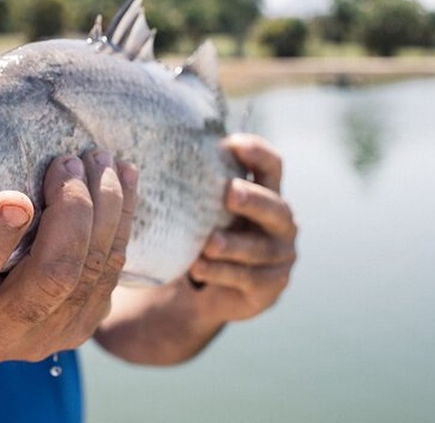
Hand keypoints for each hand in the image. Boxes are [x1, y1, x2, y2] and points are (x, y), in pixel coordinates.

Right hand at [0, 107, 138, 362]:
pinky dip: (122, 222)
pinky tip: (123, 181)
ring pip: (90, 273)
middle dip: (71, 213)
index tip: (16, 197)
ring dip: (105, 209)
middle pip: (50, 279)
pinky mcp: (84, 325)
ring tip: (101, 159)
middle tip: (69, 162)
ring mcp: (47, 335)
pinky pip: (113, 272)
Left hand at [188, 133, 296, 321]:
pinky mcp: (271, 286)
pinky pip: (247, 278)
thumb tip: (153, 153)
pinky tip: (199, 268)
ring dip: (232, 245)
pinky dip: (221, 273)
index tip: (233, 144)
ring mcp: (280, 255)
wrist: (208, 290)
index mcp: (267, 193)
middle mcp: (281, 223)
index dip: (258, 153)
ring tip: (208, 244)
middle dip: (252, 200)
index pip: (272, 166)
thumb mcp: (205, 209)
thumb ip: (198, 185)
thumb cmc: (208, 234)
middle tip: (229, 193)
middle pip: (274, 207)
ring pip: (259, 248)